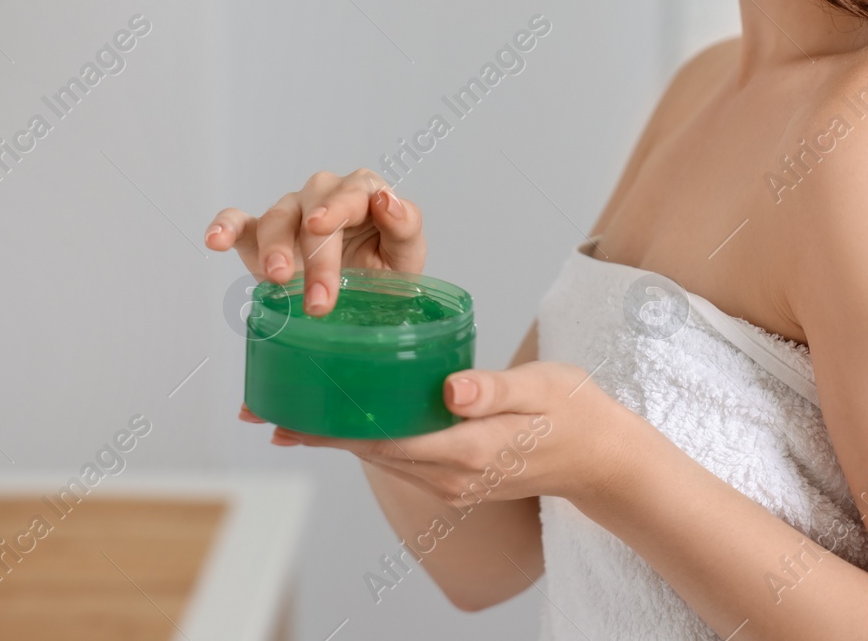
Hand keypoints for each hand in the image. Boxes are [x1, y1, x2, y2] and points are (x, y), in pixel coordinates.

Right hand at [205, 169, 424, 315]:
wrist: (362, 297)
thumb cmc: (385, 269)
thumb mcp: (406, 253)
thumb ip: (405, 226)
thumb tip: (387, 200)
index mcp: (362, 193)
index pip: (351, 193)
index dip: (336, 211)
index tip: (322, 227)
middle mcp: (324, 195)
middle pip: (313, 211)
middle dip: (316, 256)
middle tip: (319, 300)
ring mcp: (291, 212)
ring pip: (278, 218)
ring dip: (275, 247)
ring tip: (277, 278)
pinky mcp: (260, 234)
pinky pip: (238, 221)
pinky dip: (225, 226)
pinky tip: (215, 240)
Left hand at [241, 361, 638, 507]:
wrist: (604, 458)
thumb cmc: (575, 412)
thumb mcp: (540, 387)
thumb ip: (494, 389)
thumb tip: (450, 389)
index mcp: (467, 449)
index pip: (383, 438)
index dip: (330, 429)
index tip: (286, 418)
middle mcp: (451, 473)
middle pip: (368, 451)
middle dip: (315, 432)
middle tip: (263, 413)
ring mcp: (452, 480)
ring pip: (379, 456)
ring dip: (334, 437)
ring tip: (287, 416)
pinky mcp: (455, 474)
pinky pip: (398, 456)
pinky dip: (365, 438)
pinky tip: (344, 419)